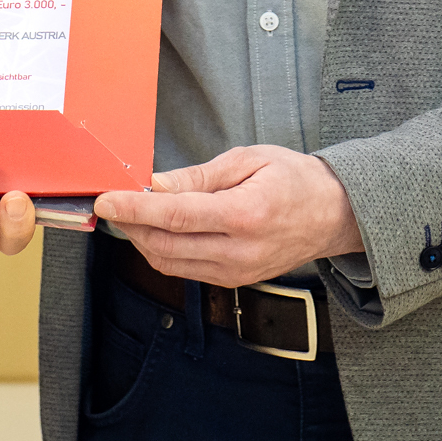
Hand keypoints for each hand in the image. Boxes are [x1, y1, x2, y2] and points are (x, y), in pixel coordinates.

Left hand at [91, 144, 362, 285]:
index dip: (134, 208)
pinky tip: (155, 230)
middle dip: (130, 224)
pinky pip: (186, 271)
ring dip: (141, 240)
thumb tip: (157, 184)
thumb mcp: (249, 160)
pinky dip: (162, 251)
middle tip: (113, 202)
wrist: (334, 216)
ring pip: (170, 263)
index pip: (175, 215)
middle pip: (165, 245)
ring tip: (129, 214)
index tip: (107, 199)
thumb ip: (199, 176)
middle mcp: (239, 252)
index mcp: (245, 215)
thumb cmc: (295, 180)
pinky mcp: (234, 281)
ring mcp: (237, 272)